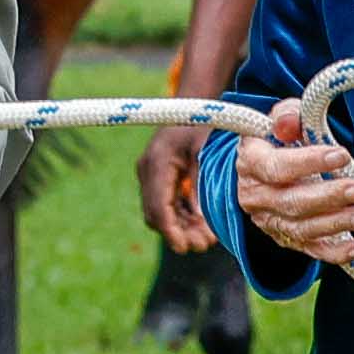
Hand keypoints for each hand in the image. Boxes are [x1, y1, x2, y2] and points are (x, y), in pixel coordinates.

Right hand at [138, 125, 216, 252]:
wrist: (192, 106)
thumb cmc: (202, 124)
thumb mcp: (206, 153)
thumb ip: (201, 185)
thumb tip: (202, 221)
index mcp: (157, 162)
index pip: (158, 206)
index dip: (171, 230)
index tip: (186, 248)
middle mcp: (147, 170)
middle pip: (155, 213)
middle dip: (178, 233)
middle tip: (204, 245)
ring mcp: (150, 174)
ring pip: (159, 212)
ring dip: (181, 227)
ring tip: (207, 238)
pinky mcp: (157, 177)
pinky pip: (165, 203)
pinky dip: (181, 216)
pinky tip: (201, 223)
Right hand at [232, 107, 353, 268]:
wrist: (266, 169)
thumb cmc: (279, 140)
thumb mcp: (280, 119)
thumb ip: (287, 116)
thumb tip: (289, 123)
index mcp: (250, 163)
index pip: (276, 167)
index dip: (308, 162)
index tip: (342, 155)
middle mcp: (254, 196)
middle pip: (291, 202)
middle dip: (330, 197)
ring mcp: (269, 221)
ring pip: (303, 229)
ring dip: (338, 224)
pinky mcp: (286, 239)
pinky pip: (311, 249)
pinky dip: (336, 252)